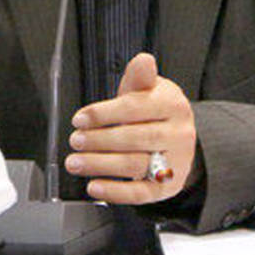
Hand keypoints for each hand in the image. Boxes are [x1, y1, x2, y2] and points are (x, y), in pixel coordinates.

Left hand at [65, 52, 195, 203]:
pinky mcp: (167, 187)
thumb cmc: (155, 112)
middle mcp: (179, 134)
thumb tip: (143, 61)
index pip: (135, 108)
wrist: (177, 138)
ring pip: (135, 165)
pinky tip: (94, 186)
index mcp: (173, 105)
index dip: (104, 114)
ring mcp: (175, 162)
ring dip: (100, 165)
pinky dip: (115, 192)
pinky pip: (141, 193)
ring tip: (76, 163)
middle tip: (75, 141)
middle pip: (135, 138)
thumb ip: (139, 78)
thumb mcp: (149, 89)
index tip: (80, 119)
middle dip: (99, 140)